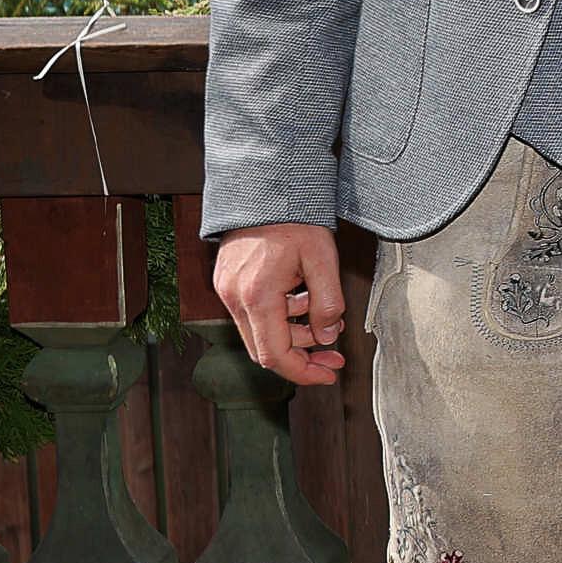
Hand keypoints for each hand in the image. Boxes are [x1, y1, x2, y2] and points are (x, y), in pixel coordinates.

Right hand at [212, 223, 346, 386]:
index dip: (303, 372)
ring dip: (294, 332)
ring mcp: (228, 290)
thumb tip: (328, 335)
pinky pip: (254, 312)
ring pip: (260, 331)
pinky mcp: (229, 282)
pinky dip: (280, 315)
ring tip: (325, 315)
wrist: (265, 188)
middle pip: (265, 349)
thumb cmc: (294, 218)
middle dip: (302, 355)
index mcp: (257, 296)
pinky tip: (303, 299)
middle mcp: (235, 298)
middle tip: (334, 354)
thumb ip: (328, 302)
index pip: (276, 355)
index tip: (328, 374)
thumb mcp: (323, 259)